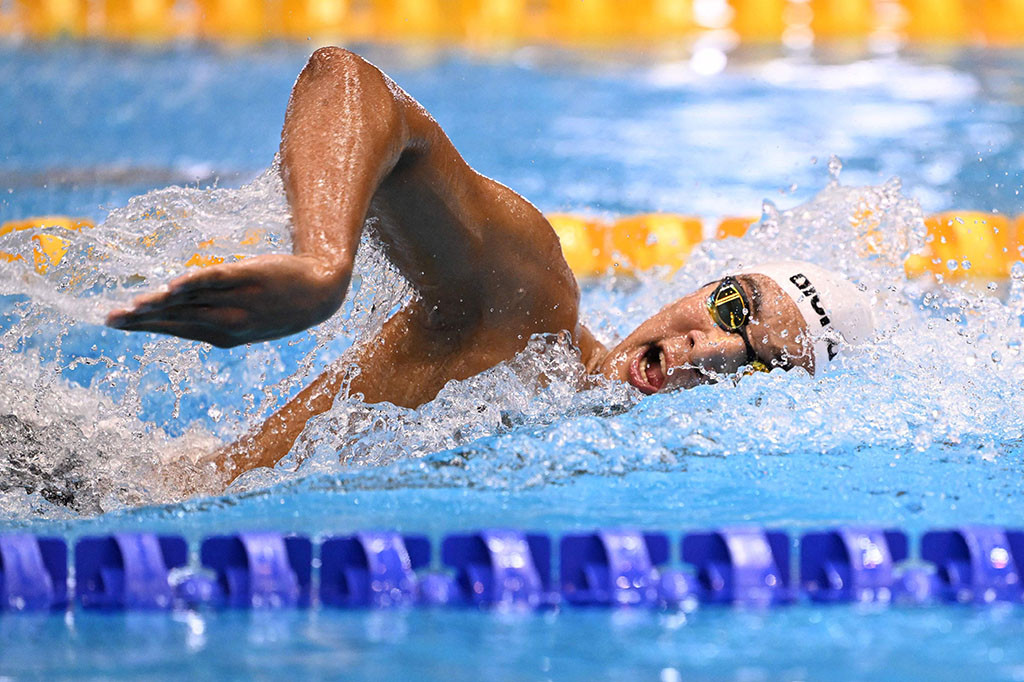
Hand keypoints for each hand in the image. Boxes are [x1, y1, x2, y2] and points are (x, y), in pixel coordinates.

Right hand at [106, 254, 349, 346]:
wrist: (321, 293)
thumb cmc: (278, 305)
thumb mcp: (243, 319)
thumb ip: (210, 315)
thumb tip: (175, 306)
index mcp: (223, 335)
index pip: (176, 328)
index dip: (145, 327)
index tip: (115, 324)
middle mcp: (228, 321)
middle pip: (179, 318)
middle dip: (144, 319)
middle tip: (111, 319)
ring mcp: (239, 300)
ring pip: (194, 301)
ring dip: (161, 303)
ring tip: (133, 306)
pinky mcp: (251, 276)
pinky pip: (220, 279)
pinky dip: (198, 282)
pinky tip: (175, 284)